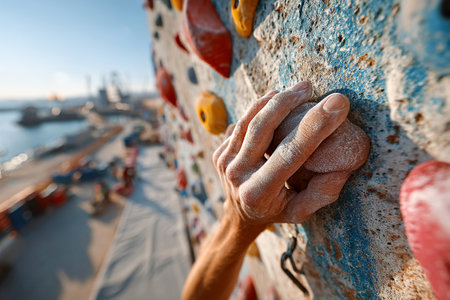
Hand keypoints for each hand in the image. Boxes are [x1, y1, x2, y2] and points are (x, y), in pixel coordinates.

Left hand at [213, 81, 350, 230]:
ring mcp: (224, 161)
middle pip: (262, 127)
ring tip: (298, 89)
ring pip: (248, 120)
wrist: (239, 215)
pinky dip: (259, 107)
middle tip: (310, 88)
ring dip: (274, 100)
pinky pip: (241, 123)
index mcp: (258, 192)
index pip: (290, 152)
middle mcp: (237, 175)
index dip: (315, 126)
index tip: (338, 103)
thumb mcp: (301, 212)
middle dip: (288, 102)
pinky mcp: (218, 151)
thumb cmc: (275, 211)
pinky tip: (276, 98)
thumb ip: (322, 193)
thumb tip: (343, 166)